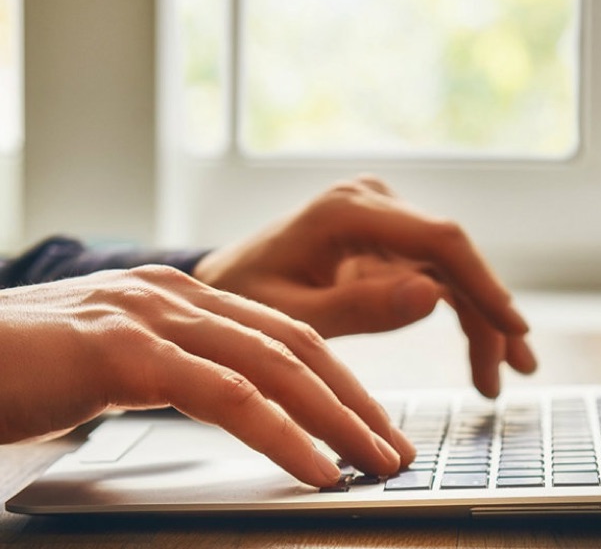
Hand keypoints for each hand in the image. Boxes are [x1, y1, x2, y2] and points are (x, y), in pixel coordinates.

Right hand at [0, 266, 414, 486]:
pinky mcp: (124, 353)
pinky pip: (226, 397)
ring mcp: (152, 318)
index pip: (284, 336)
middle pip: (296, 347)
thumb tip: (230, 405)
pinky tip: (318, 468)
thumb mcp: (115, 364)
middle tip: (397, 446)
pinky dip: (282, 434)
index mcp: (181, 300)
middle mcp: (177, 298)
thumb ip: (173, 371)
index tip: (373, 422)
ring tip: (378, 461)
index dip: (338, 380)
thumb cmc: (23, 368)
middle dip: (355, 401)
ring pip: (274, 367)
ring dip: (337, 419)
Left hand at [193, 176, 536, 397]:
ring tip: (499, 375)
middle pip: (453, 256)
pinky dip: (459, 312)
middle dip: (487, 314)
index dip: (484, 284)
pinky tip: (479, 350)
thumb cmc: (246, 296)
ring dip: (480, 318)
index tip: (514, 329)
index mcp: (348, 211)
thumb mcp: (291, 316)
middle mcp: (374, 203)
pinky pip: (436, 274)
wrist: (226, 279)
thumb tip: (434, 297)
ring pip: (452, 269)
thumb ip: (358, 309)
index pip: (439, 240)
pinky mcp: (387, 239)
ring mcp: (383, 218)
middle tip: (510, 373)